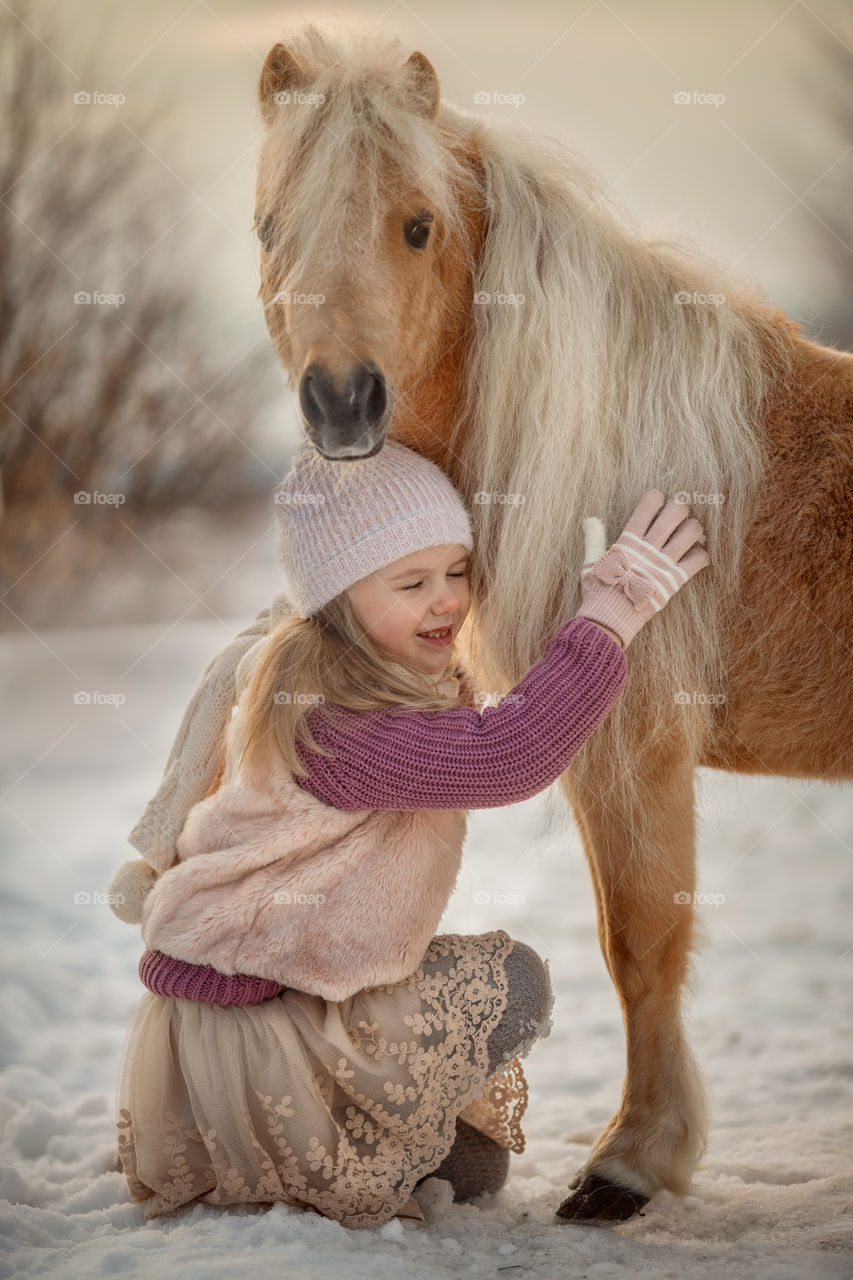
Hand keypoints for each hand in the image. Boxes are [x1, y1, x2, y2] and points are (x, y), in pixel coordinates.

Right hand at [575, 491, 709, 648]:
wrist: (609, 619)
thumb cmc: (598, 591)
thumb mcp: (591, 562)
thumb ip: (593, 538)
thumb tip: (589, 519)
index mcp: (628, 542)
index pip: (646, 509)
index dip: (655, 498)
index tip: (658, 498)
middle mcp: (648, 549)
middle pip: (673, 515)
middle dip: (679, 508)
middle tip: (679, 512)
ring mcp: (663, 564)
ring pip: (691, 533)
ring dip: (694, 528)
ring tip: (691, 531)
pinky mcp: (674, 581)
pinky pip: (697, 561)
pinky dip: (702, 554)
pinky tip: (697, 554)